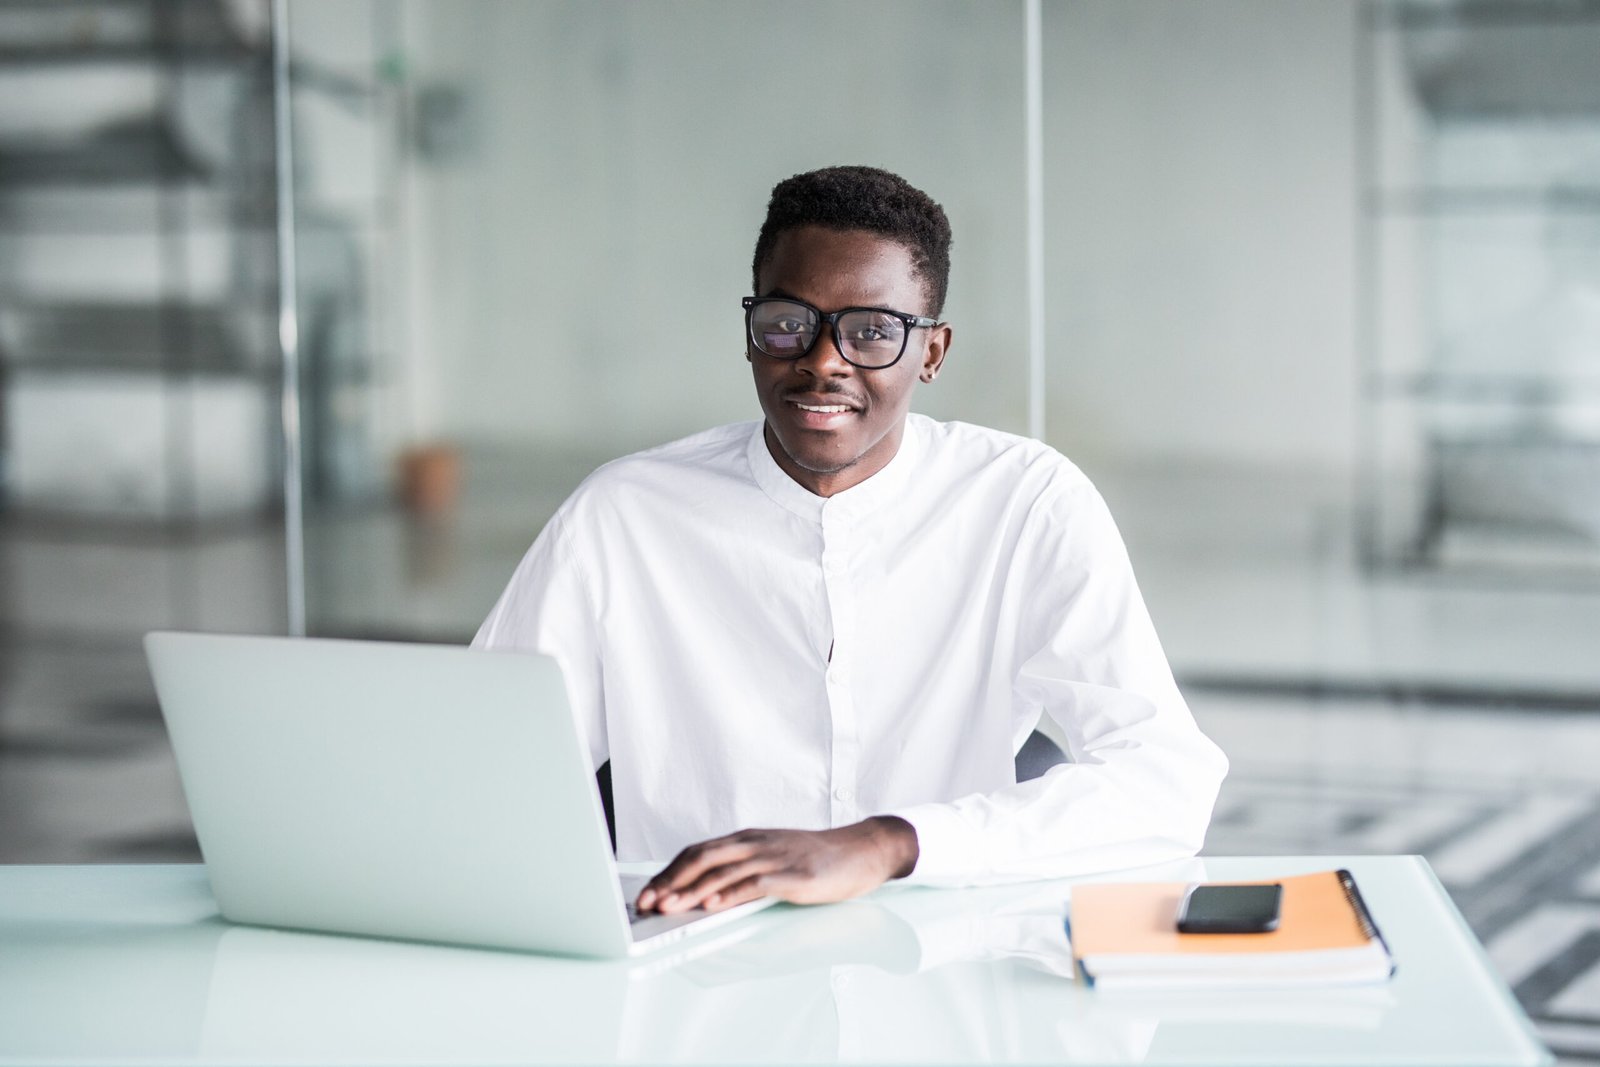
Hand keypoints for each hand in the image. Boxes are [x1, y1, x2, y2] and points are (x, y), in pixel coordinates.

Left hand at [635, 816, 918, 914]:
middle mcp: (756, 843)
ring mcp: (775, 857)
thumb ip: (741, 870)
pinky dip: (731, 894)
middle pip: (702, 858)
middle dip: (671, 882)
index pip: (697, 852)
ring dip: (693, 891)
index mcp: (747, 839)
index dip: (669, 873)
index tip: (646, 894)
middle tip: (647, 903)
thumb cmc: (815, 859)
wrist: (862, 850)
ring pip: (724, 871)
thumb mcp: (772, 857)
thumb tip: (703, 896)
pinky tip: (714, 906)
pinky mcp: (794, 874)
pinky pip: (756, 883)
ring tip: (669, 908)